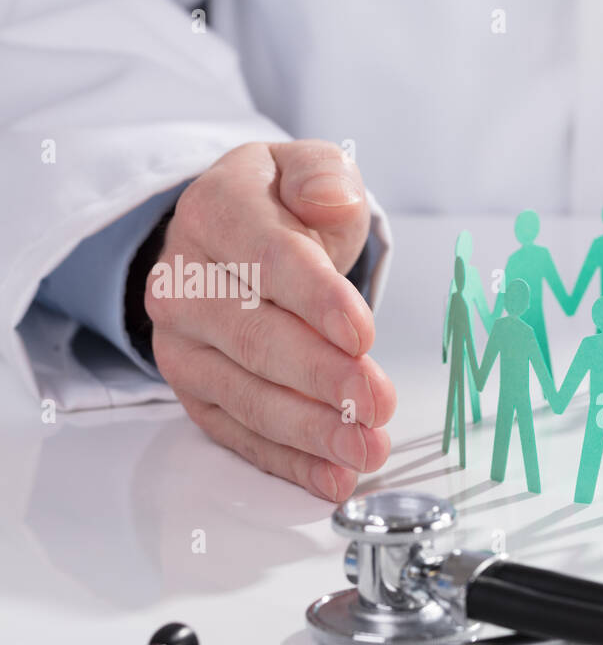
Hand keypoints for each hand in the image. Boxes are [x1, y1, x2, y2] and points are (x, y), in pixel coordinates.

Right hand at [145, 140, 395, 500]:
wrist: (235, 238)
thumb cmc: (283, 207)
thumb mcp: (311, 168)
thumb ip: (325, 177)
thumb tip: (328, 203)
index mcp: (216, 212)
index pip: (268, 260)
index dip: (318, 301)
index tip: (363, 335)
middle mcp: (184, 281)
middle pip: (256, 338)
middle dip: (323, 378)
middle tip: (377, 403)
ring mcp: (183, 343)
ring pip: (246, 394)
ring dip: (311, 430)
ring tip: (366, 447)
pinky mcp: (195, 391)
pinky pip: (240, 434)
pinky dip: (289, 461)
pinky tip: (331, 476)